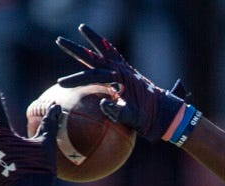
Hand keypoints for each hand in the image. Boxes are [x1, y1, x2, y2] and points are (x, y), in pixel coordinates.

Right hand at [55, 23, 195, 144]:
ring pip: (106, 50)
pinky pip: (115, 55)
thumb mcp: (133, 118)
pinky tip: (101, 45)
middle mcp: (121, 70)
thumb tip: (102, 104)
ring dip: (94, 39)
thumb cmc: (149, 118)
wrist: (165, 113)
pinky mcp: (129, 72)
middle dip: (76, 49)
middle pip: (94, 56)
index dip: (76, 79)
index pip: (92, 76)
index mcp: (119, 79)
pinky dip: (107, 47)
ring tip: (82, 27)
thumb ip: (118, 112)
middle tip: (59, 40)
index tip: (60, 84)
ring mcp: (125, 69)